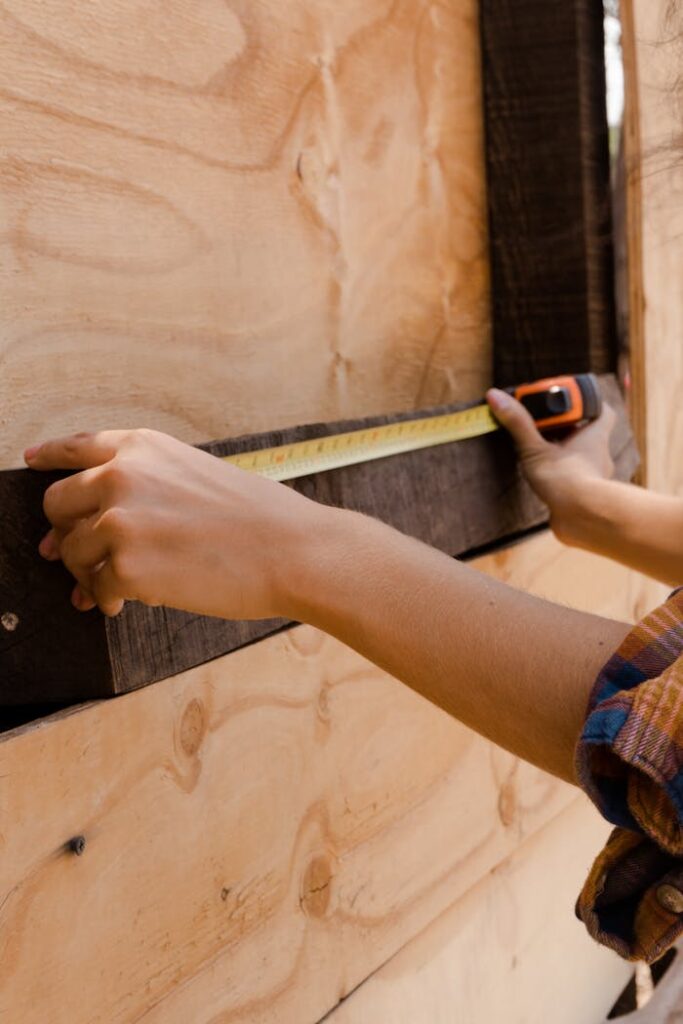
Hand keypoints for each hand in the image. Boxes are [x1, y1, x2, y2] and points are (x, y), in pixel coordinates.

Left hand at [24, 429, 318, 618]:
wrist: (291, 550)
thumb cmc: (257, 517)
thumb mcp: (197, 474)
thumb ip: (146, 486)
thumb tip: (98, 525)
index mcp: (142, 448)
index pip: (76, 446)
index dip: (49, 455)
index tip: (33, 461)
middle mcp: (121, 476)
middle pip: (57, 503)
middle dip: (66, 532)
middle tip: (75, 555)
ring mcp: (118, 521)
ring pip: (72, 551)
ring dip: (88, 573)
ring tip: (114, 590)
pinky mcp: (125, 566)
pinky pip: (96, 589)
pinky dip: (107, 600)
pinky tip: (127, 605)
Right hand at [485, 388, 615, 542]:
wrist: (581, 518)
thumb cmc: (566, 480)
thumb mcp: (534, 448)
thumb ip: (517, 423)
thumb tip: (497, 396)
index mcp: (594, 435)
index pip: (602, 411)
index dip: (589, 404)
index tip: (571, 402)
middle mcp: (599, 454)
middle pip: (588, 434)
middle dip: (569, 430)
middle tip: (547, 426)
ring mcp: (595, 476)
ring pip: (582, 458)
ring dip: (566, 454)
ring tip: (543, 454)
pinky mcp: (585, 496)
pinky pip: (576, 480)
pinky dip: (564, 477)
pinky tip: (548, 481)